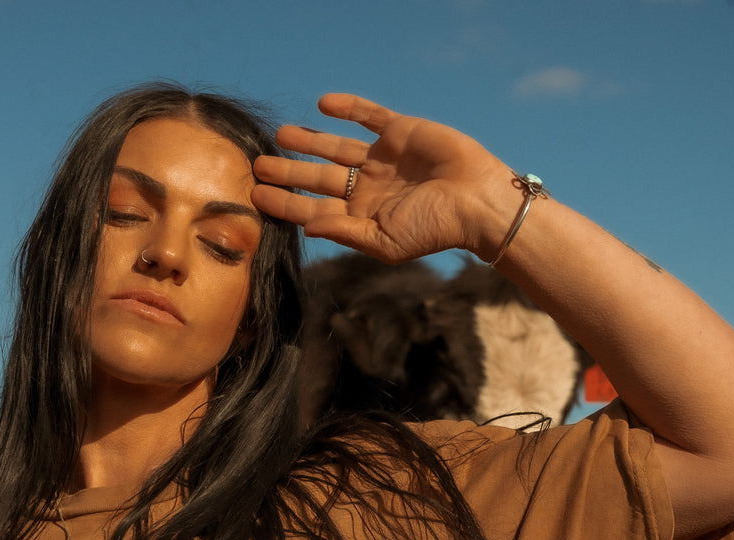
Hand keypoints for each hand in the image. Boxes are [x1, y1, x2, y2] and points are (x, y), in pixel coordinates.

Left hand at [251, 94, 507, 263]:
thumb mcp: (385, 241)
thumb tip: (306, 228)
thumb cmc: (434, 229)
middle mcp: (368, 186)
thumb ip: (345, 233)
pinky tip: (323, 105)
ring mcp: (383, 158)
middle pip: (319, 177)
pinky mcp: (400, 132)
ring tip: (280, 134)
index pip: (314, 209)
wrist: (477, 202)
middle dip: (289, 171)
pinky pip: (368, 116)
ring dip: (309, 140)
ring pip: (336, 146)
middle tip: (257, 164)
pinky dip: (347, 109)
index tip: (256, 196)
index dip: (285, 203)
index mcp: (362, 215)